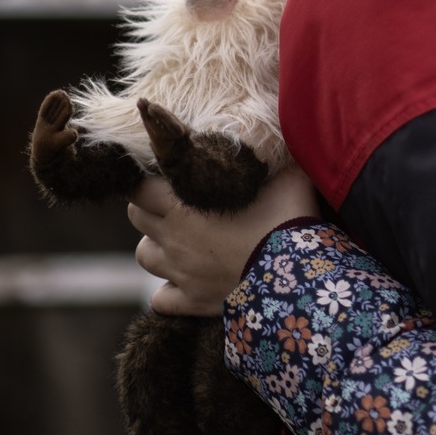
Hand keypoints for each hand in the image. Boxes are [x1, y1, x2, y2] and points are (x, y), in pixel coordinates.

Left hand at [129, 167, 319, 316]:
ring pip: (145, 256)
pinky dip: (168, 290)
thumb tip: (280, 133)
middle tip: (176, 202)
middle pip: (138, 217)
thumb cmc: (289, 220)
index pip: (140, 188)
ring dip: (157, 245)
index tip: (167, 175)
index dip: (148, 180)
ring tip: (179, 240)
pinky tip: (186, 280)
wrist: (298, 278)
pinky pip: (162, 300)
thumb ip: (273, 156)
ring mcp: (181, 273)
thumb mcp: (287, 177)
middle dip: (150, 207)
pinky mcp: (193, 301)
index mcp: (184, 206)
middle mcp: (174, 239)